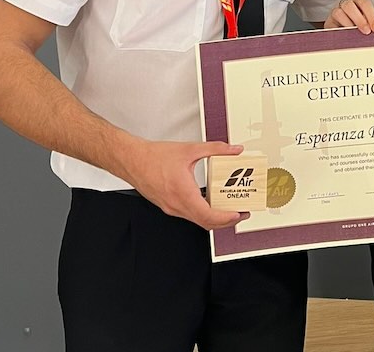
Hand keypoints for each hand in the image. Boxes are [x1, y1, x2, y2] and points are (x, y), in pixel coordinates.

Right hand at [120, 137, 247, 230]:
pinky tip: (211, 201)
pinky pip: (189, 214)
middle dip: (226, 221)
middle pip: (205, 223)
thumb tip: (234, 150)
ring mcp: (172, 208)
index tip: (239, 214)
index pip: (208, 215)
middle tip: (241, 213)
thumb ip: (216, 149)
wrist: (132, 160)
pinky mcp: (169, 206)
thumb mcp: (190, 149)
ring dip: (215, 218)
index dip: (227, 218)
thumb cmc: (154, 157)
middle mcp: (176, 205)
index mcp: (183, 193)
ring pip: (197, 220)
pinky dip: (203, 212)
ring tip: (230, 208)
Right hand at [325, 0, 373, 33]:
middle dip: (359, 19)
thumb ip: (369, 24)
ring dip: (348, 24)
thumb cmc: (359, 24)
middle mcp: (345, 4)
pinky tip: (344, 38)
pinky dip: (338, 31)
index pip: (364, 4)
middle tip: (366, 31)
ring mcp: (335, 12)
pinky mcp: (328, 23)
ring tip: (354, 35)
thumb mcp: (366, 21)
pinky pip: (331, 25)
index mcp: (357, 1)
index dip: (371, 16)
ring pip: (338, 13)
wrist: (343, 28)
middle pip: (349, 6)